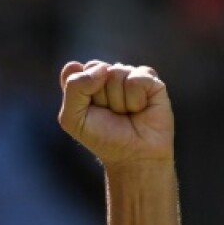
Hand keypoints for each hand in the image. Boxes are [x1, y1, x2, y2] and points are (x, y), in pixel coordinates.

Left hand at [57, 61, 172, 167]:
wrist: (133, 156)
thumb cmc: (102, 138)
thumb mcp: (73, 119)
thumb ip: (74, 87)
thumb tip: (103, 68)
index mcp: (85, 81)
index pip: (73, 70)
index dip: (79, 91)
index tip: (87, 111)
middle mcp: (107, 75)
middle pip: (96, 68)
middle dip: (99, 96)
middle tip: (109, 113)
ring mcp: (129, 75)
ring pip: (116, 72)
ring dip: (118, 101)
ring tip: (125, 114)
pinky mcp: (150, 80)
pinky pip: (136, 79)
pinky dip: (135, 100)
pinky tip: (140, 109)